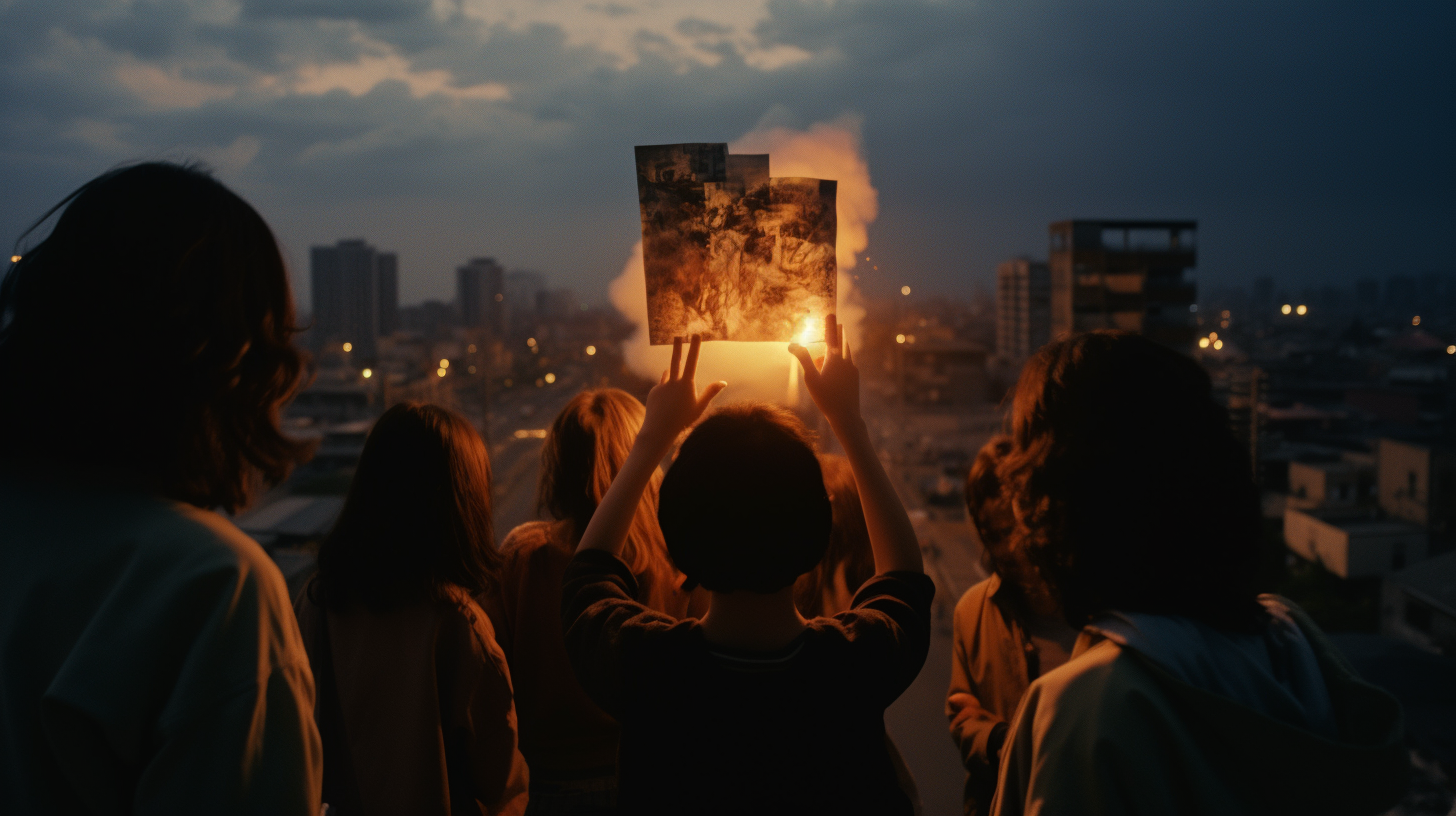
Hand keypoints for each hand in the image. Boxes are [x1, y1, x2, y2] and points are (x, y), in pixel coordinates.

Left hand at [640, 334, 725, 447]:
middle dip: (677, 347)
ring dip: (672, 378)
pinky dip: (665, 393)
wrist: (659, 430)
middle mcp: (673, 382)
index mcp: (686, 384)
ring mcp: (661, 386)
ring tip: (674, 396)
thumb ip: (710, 392)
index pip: (692, 361)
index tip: (695, 335)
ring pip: (668, 376)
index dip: (694, 347)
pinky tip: (666, 406)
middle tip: (678, 336)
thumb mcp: (700, 407)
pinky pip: (661, 388)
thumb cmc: (683, 420)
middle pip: (675, 360)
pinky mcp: (653, 391)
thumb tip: (723, 382)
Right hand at [789, 313, 860, 429]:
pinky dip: (842, 359)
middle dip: (838, 333)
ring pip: (846, 352)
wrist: (846, 416)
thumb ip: (803, 359)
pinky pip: (848, 363)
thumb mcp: (811, 378)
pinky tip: (838, 366)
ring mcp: (852, 369)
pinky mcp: (855, 378)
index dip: (829, 325)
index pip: (831, 336)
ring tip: (834, 346)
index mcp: (835, 359)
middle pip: (843, 341)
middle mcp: (846, 361)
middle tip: (837, 324)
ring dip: (839, 347)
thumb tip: (792, 344)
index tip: (830, 313)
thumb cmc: (826, 398)